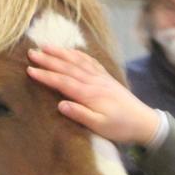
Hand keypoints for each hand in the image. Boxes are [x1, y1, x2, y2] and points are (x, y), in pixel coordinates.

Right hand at [27, 45, 160, 145]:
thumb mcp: (100, 126)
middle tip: (31, 52)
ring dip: (61, 53)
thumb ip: (81, 114)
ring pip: (78, 61)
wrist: (144, 121)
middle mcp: (94, 82)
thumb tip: (60, 105)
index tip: (30, 70)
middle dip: (48, 59)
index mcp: (90, 94)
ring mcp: (100, 78)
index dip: (46, 75)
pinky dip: (79, 55)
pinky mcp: (106, 78)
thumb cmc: (121, 127)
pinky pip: (90, 62)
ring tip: (46, 46)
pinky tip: (71, 51)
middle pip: (67, 67)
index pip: (63, 82)